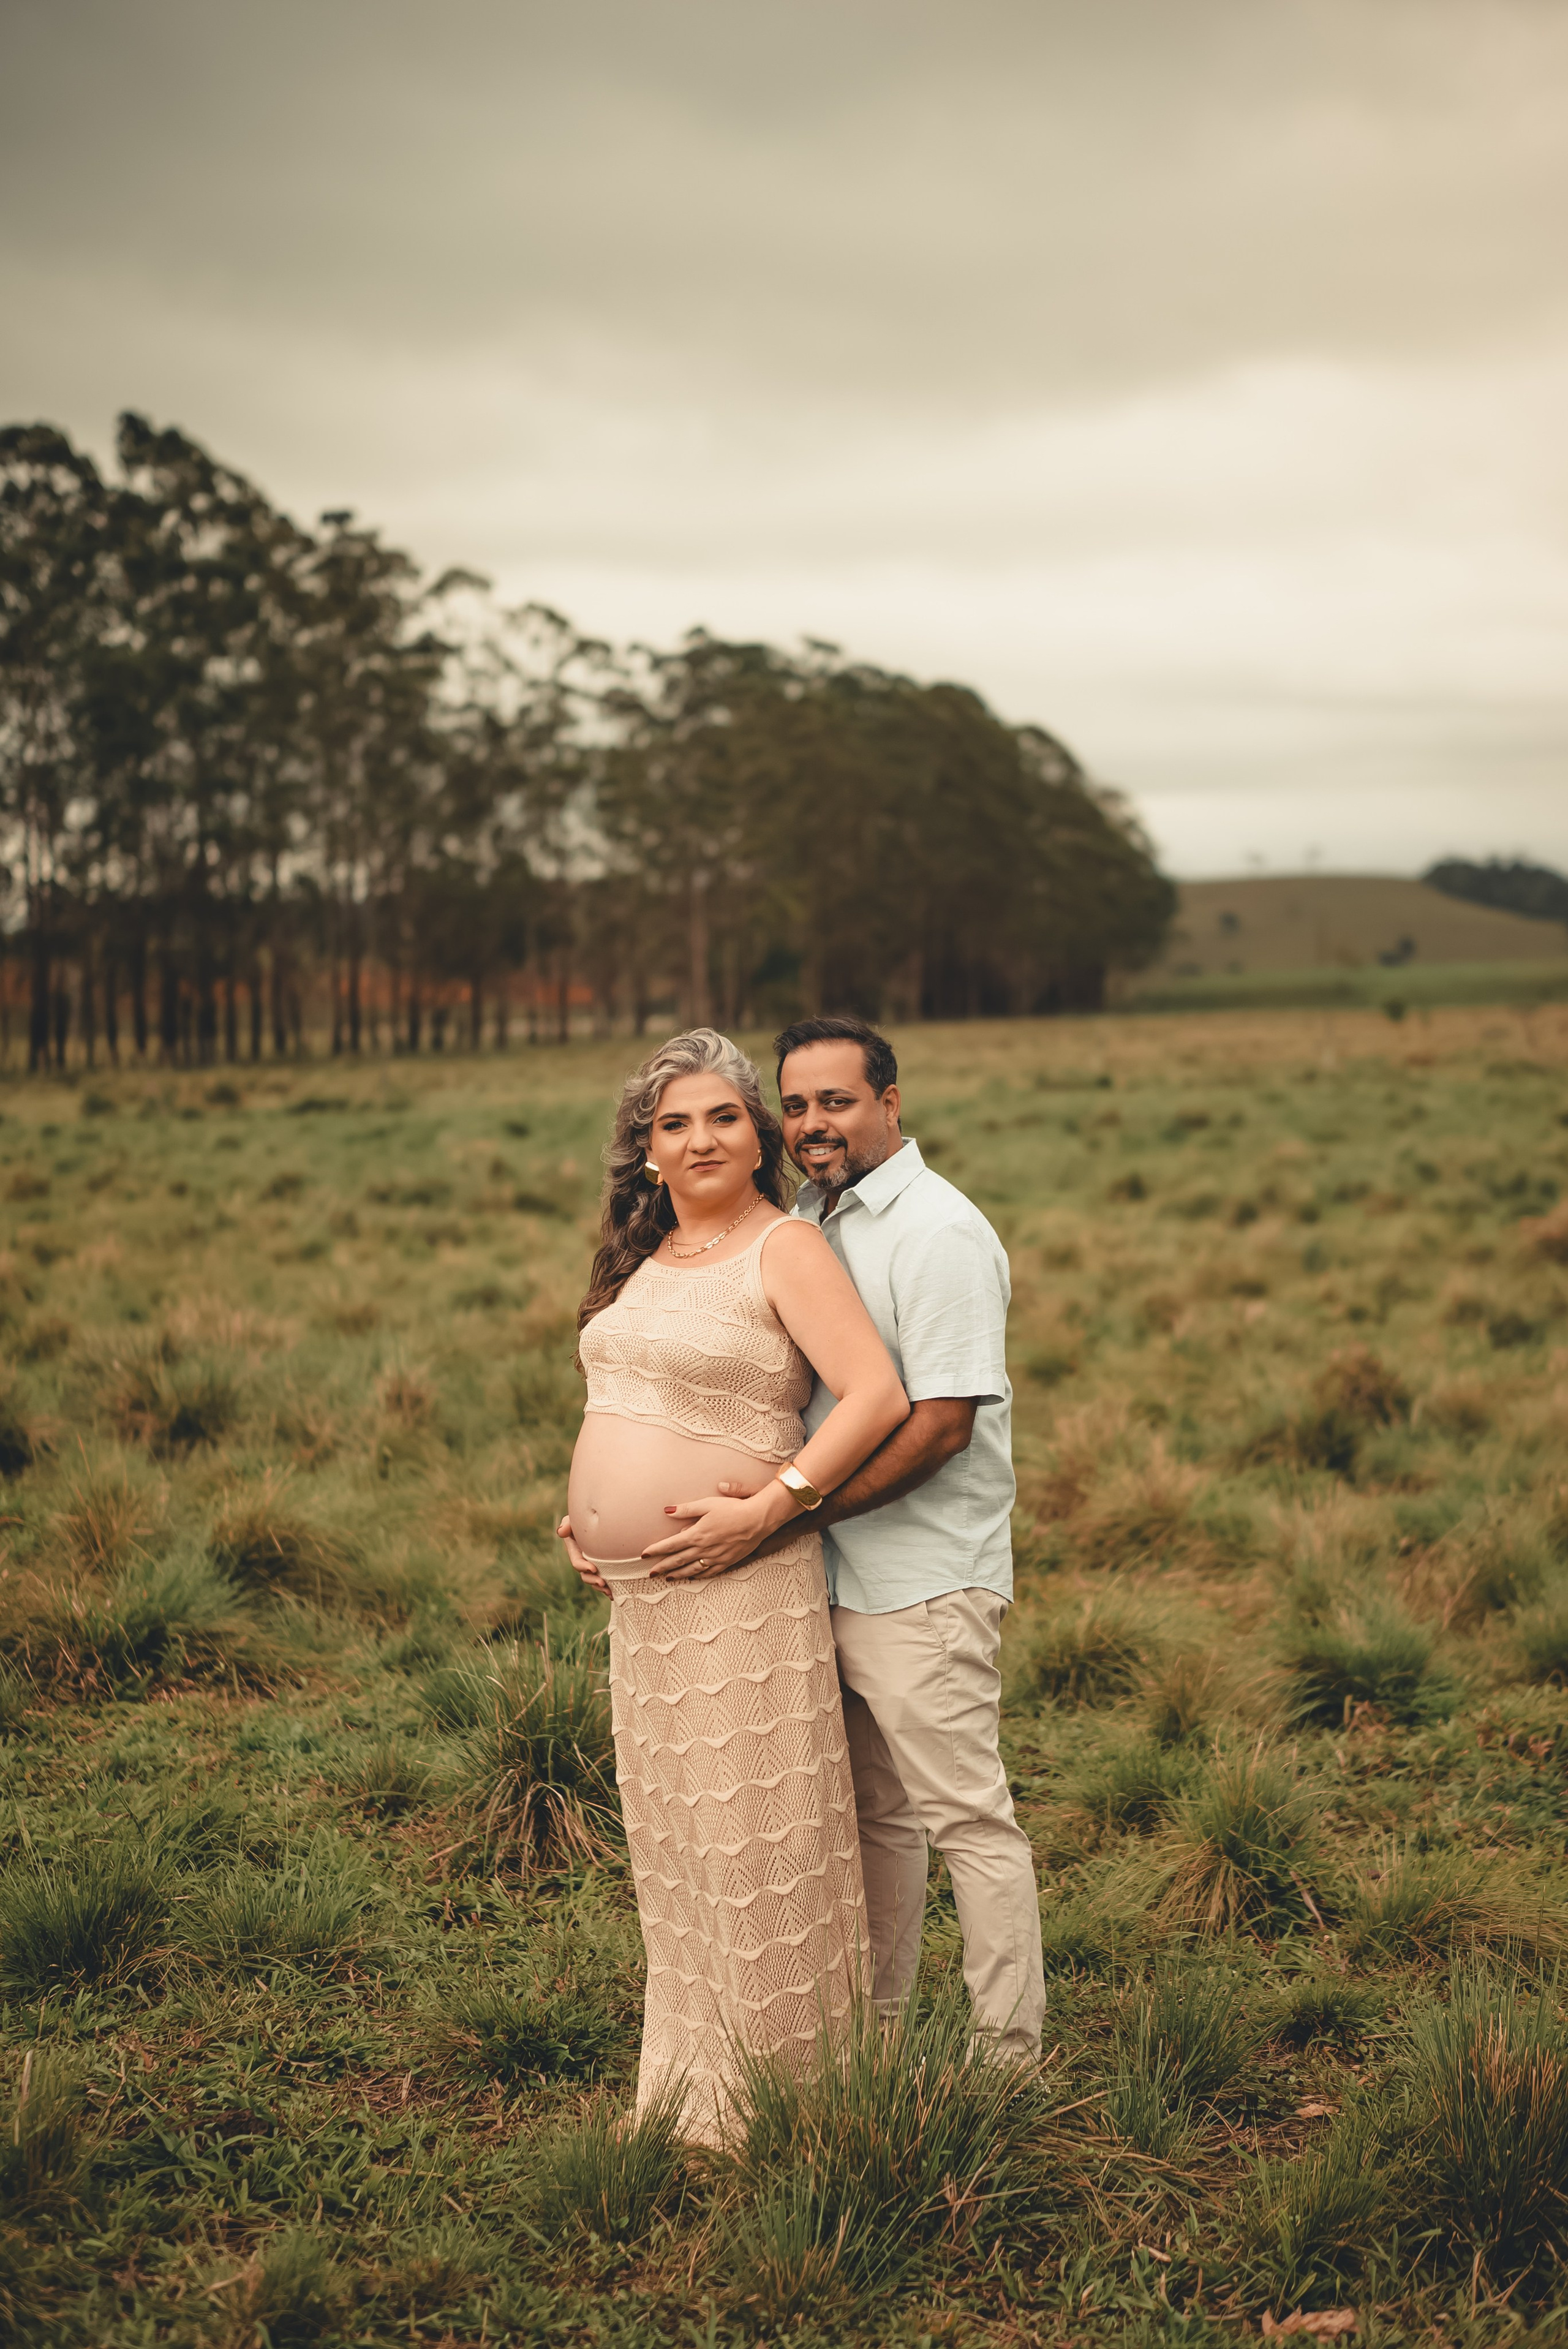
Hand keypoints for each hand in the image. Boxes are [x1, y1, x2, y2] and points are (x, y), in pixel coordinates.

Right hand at [557, 1514, 609, 1597]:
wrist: (599, 1519)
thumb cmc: (583, 1517)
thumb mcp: (573, 1518)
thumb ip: (567, 1523)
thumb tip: (561, 1532)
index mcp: (575, 1550)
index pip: (577, 1561)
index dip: (583, 1566)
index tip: (593, 1569)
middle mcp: (583, 1559)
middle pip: (585, 1575)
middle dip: (593, 1580)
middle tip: (603, 1583)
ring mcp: (593, 1563)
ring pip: (594, 1579)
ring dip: (600, 1587)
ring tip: (610, 1591)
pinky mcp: (603, 1565)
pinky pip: (604, 1578)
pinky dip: (609, 1586)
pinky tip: (615, 1592)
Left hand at [641, 1481, 794, 1579]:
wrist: (757, 1520)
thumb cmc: (733, 1508)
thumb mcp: (707, 1504)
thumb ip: (686, 1509)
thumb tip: (667, 1511)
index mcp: (697, 1534)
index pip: (670, 1545)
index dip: (656, 1550)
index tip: (644, 1555)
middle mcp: (703, 1549)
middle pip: (678, 1560)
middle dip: (662, 1567)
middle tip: (651, 1573)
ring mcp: (715, 1558)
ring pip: (691, 1569)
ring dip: (677, 1574)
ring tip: (667, 1578)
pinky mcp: (727, 1562)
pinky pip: (709, 1573)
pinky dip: (698, 1576)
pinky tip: (692, 1577)